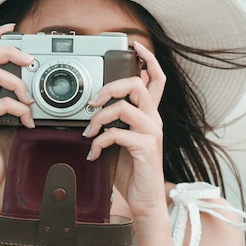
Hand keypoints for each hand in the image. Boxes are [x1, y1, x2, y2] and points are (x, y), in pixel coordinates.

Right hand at [0, 24, 34, 197]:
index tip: (11, 27)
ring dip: (19, 84)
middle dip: (8, 51)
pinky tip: (27, 120)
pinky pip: (1, 102)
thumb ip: (12, 93)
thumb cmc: (1, 142)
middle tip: (29, 60)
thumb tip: (34, 76)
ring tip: (30, 100)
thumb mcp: (7, 112)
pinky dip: (20, 108)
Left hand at [82, 42, 166, 218]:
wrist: (144, 201)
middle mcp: (153, 120)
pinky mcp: (146, 148)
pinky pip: (117, 133)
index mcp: (148, 115)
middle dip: (110, 86)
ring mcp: (151, 133)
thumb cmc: (131, 171)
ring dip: (100, 117)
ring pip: (125, 106)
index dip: (148, 58)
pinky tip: (94, 153)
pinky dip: (100, 141)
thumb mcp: (119, 141)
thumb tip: (92, 110)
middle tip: (93, 102)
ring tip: (89, 131)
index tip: (135, 44)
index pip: (155, 79)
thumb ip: (113, 123)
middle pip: (138, 85)